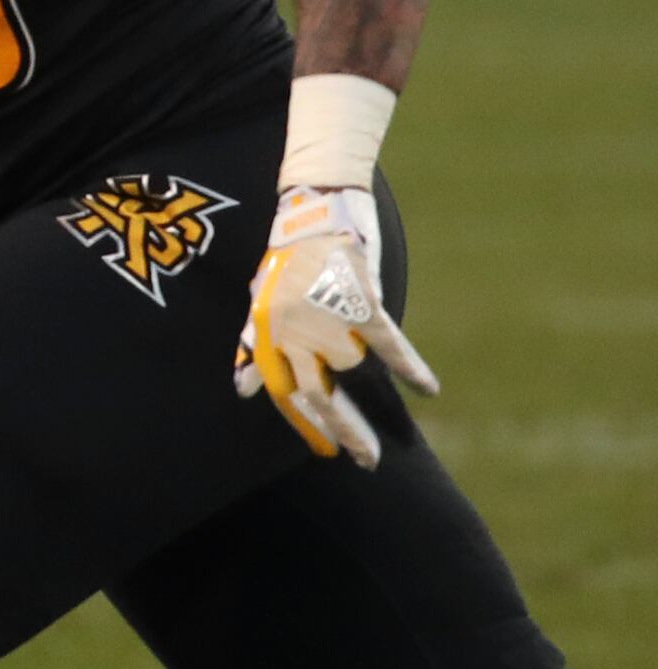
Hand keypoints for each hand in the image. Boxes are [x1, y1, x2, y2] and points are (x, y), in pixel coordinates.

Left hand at [235, 185, 438, 466]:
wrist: (313, 207)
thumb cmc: (286, 258)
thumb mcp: (258, 302)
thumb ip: (251, 347)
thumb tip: (241, 390)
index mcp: (269, 335)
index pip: (285, 394)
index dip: (305, 426)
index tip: (325, 452)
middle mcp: (294, 332)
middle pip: (319, 395)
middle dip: (342, 432)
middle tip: (365, 461)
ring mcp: (327, 318)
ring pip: (354, 377)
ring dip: (378, 411)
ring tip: (395, 439)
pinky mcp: (360, 301)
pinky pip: (389, 344)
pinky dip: (410, 368)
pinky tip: (428, 389)